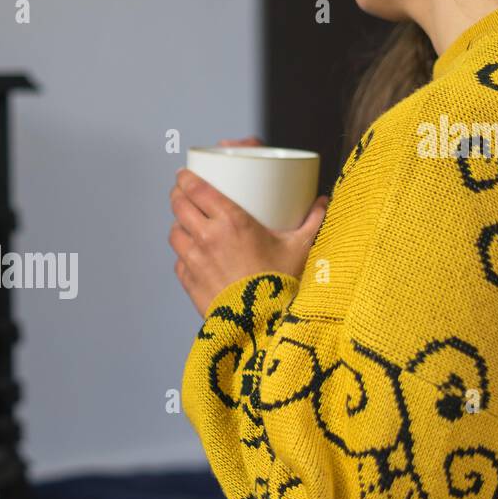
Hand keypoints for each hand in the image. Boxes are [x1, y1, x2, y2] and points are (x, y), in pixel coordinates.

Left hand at [170, 167, 328, 316]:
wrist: (261, 324)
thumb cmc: (280, 284)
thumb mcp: (300, 249)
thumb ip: (312, 222)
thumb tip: (323, 203)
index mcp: (231, 221)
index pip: (197, 189)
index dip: (187, 178)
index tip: (186, 174)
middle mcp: (207, 236)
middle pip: (179, 205)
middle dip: (178, 195)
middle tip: (184, 193)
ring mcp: (193, 259)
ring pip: (175, 232)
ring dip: (179, 224)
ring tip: (187, 223)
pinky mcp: (188, 281)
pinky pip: (178, 260)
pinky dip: (183, 254)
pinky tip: (192, 254)